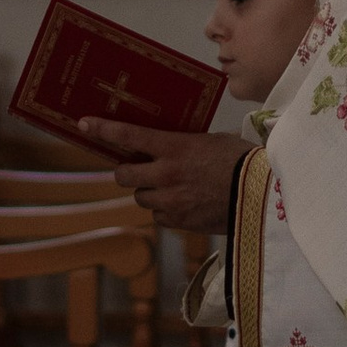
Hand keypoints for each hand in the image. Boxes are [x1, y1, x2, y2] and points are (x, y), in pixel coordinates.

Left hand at [81, 120, 252, 241]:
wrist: (262, 194)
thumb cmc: (242, 161)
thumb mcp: (211, 141)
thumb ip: (184, 145)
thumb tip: (171, 146)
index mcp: (174, 148)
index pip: (129, 136)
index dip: (103, 130)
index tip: (84, 124)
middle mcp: (166, 175)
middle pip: (123, 175)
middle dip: (126, 172)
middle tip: (135, 168)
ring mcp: (171, 201)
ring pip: (140, 198)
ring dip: (148, 192)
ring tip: (170, 187)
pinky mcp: (180, 222)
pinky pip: (159, 217)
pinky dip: (165, 211)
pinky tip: (183, 203)